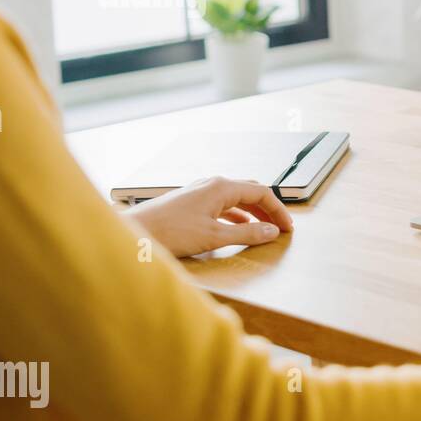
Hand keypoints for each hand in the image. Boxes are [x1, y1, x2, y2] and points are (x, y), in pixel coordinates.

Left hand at [123, 177, 293, 258]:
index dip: (278, 210)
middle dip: (268, 209)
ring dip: (253, 212)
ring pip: (237, 198)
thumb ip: (247, 233)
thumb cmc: (168, 232)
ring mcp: (201, 192)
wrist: (133, 233)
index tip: (287, 227)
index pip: (262, 192)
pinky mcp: (192, 202)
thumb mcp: (214, 236)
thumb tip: (271, 231)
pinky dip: (237, 215)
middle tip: (280, 227)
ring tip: (263, 229)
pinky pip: (223, 205)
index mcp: (221, 187)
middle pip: (251, 191)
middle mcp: (212, 184)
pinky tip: (238, 228)